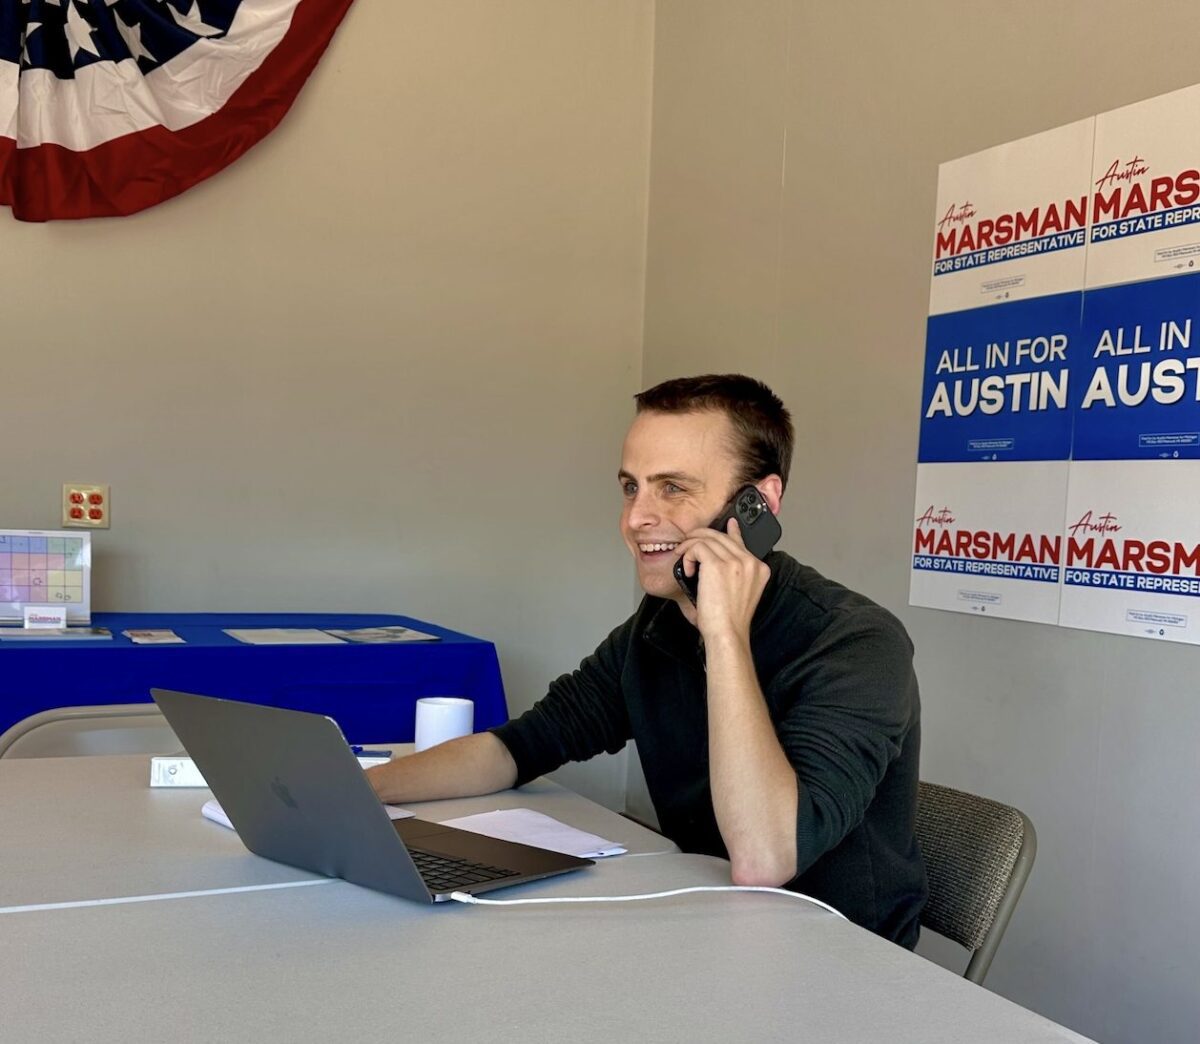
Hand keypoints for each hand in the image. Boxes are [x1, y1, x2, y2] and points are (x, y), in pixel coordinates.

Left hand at [675, 518, 769, 640]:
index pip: (743, 542)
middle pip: (722, 536)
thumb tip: (715, 560)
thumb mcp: (739, 594)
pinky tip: (687, 568)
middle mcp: (750, 562)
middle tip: (688, 543)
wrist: (727, 633)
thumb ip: (735, 575)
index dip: (732, 531)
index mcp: (759, 569)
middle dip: (701, 537)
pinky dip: (687, 555)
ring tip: (682, 556)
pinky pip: (697, 547)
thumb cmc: (729, 620)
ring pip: (707, 539)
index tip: (729, 523)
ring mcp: (736, 562)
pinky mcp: (718, 565)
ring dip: (690, 546)